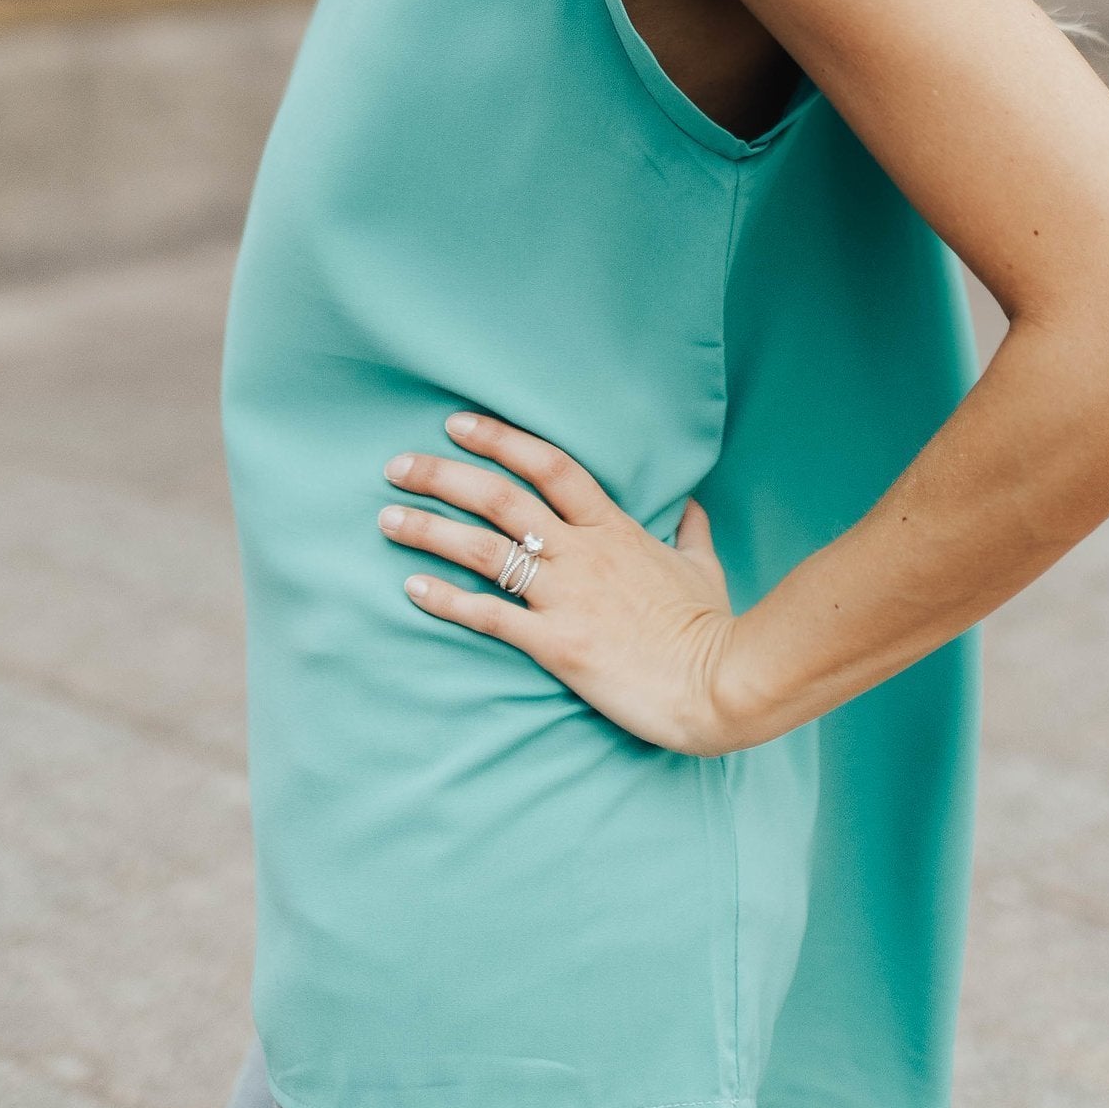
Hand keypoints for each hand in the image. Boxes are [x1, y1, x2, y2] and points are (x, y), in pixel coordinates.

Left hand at [378, 413, 748, 755]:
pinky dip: (446, 600)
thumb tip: (691, 506)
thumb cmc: (711, 627)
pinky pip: (490, 616)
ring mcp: (567, 597)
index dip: (500, 438)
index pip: (549, 465)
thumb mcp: (703, 568)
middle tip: (396, 465)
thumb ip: (691, 532)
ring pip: (485, 549)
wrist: (722, 683)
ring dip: (430, 530)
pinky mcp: (557, 644)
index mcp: (614, 528)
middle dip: (443, 476)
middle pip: (501, 497)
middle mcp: (583, 553)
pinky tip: (411, 589)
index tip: (456, 423)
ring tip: (386, 518)